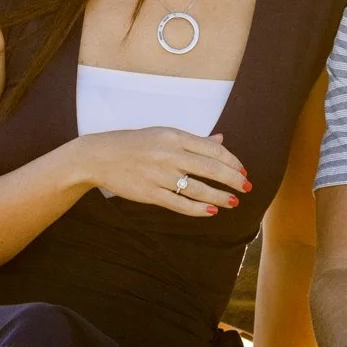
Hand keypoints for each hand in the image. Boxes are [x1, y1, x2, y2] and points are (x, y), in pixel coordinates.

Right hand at [74, 128, 249, 215]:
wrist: (100, 156)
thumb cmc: (134, 143)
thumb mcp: (164, 134)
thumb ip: (194, 140)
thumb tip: (220, 141)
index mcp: (175, 136)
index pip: (213, 149)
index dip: (232, 161)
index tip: (243, 171)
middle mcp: (169, 154)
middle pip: (211, 168)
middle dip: (233, 180)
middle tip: (247, 187)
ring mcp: (160, 175)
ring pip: (198, 189)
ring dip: (220, 197)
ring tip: (233, 202)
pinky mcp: (150, 193)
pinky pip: (180, 204)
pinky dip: (198, 209)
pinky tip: (211, 211)